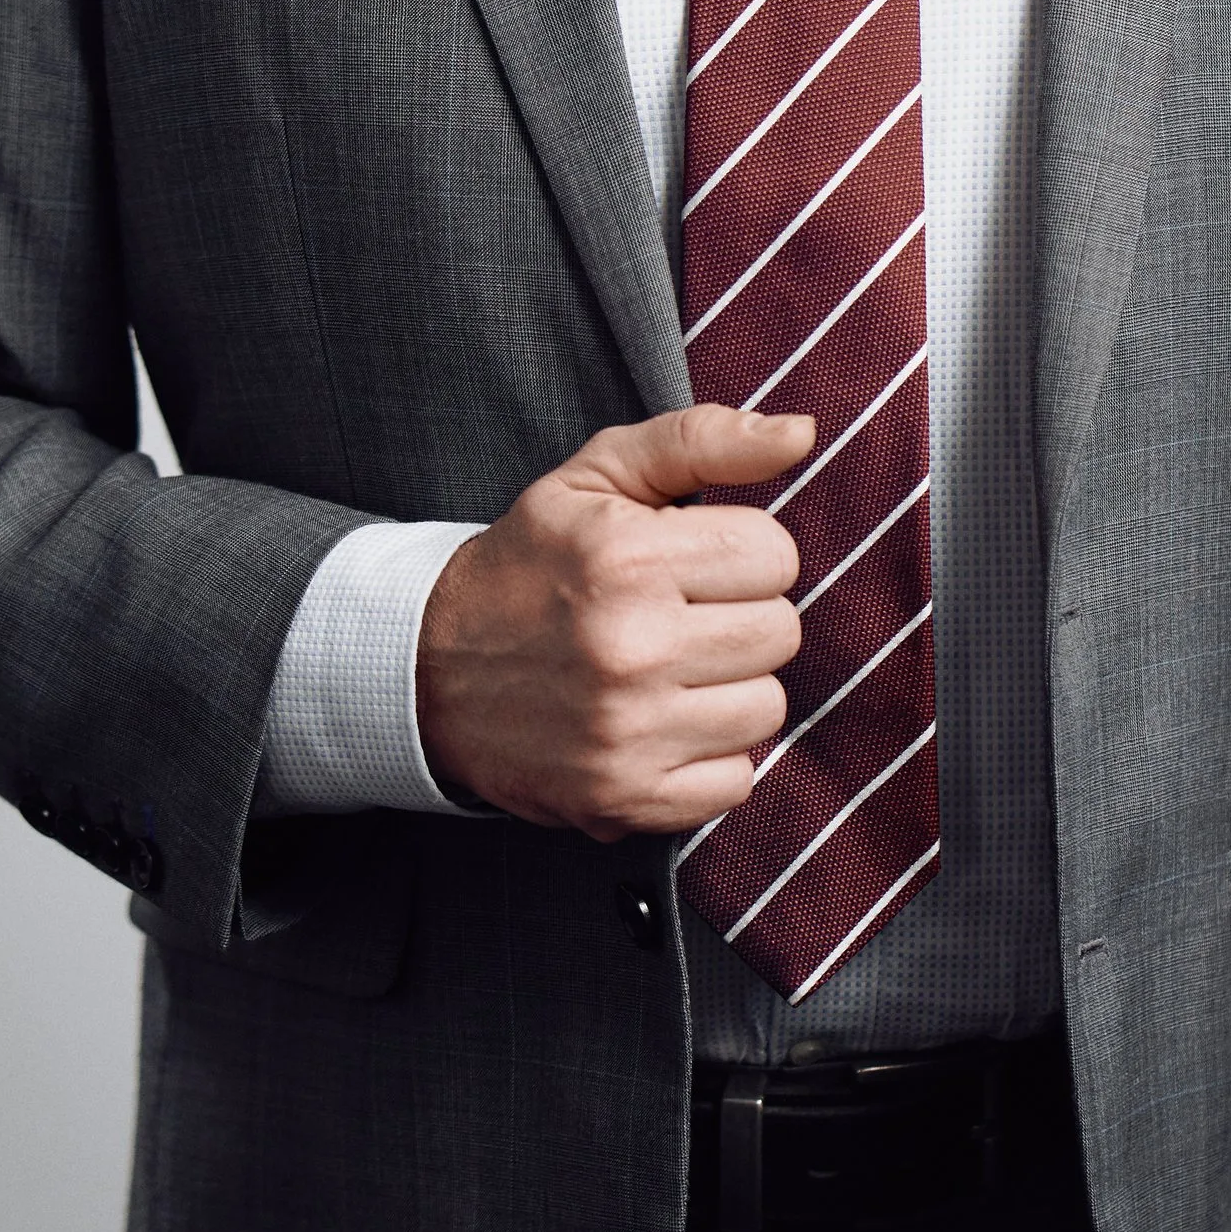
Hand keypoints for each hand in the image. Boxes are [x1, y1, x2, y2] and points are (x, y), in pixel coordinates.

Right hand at [415, 406, 810, 839]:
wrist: (428, 671)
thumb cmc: (530, 563)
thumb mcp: (598, 476)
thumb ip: (702, 441)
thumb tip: (802, 433)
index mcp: (626, 559)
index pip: (775, 555)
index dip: (740, 552)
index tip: (694, 562)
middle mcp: (630, 648)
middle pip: (780, 632)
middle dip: (739, 616)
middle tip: (680, 616)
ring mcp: (627, 733)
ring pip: (766, 707)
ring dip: (729, 688)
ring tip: (669, 671)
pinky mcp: (624, 799)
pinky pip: (736, 779)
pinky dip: (709, 757)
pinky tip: (662, 725)